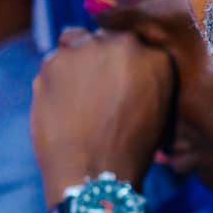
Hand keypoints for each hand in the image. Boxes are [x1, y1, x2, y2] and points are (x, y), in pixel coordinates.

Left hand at [32, 26, 173, 204]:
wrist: (96, 174)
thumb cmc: (131, 150)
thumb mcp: (157, 109)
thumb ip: (146, 77)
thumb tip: (127, 69)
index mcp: (157, 58)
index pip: (138, 45)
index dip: (126, 64)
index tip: (121, 81)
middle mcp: (126, 44)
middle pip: (108, 39)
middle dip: (103, 58)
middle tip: (97, 88)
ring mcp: (88, 49)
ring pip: (78, 41)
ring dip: (78, 61)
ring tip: (76, 95)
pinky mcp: (55, 60)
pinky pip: (54, 59)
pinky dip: (56, 76)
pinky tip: (61, 102)